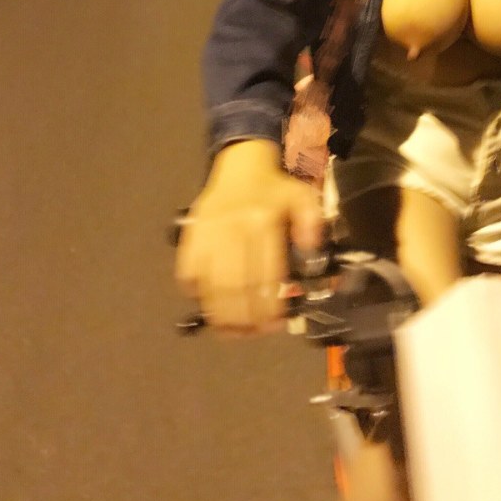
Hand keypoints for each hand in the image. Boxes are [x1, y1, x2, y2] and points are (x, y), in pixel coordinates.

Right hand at [175, 139, 322, 333]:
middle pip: (235, 286)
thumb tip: (311, 254)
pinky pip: (187, 273)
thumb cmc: (274, 190)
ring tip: (231, 330)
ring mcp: (208, 234)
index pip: (265, 275)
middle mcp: (234, 229)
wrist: (240, 166)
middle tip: (251, 333)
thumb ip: (312, 224)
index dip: (268, 306)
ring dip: (219, 314)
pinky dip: (196, 294)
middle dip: (243, 318)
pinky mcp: (190, 237)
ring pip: (210, 285)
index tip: (273, 324)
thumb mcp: (304, 198)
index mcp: (264, 222)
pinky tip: (209, 305)